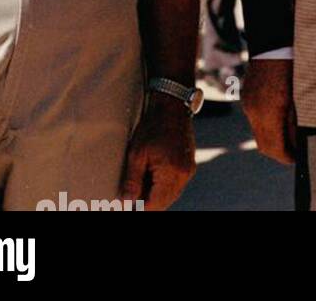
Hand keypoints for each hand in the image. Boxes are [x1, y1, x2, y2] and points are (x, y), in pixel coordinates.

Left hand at [120, 94, 195, 209]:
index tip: (127, 207)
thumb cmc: (153, 127)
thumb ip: (132, 181)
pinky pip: (176, 185)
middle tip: (131, 200)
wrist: (172, 106)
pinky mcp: (189, 164)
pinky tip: (151, 181)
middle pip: (165, 202)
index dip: (140, 209)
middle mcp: (184, 174)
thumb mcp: (137, 154)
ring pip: (171, 195)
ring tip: (138, 190)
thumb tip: (126, 204)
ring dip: (156, 196)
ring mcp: (189, 169)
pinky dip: (163, 187)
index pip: (155, 204)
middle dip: (148, 204)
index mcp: (172, 172)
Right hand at [242, 58, 297, 164]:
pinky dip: (266, 127)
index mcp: (269, 111)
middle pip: (264, 145)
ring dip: (273, 140)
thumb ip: (297, 121)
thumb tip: (298, 142)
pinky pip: (255, 121)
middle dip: (280, 153)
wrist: (273, 42)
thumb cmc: (294, 65)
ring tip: (290, 138)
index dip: (287, 157)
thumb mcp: (300, 95)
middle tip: (296, 153)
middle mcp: (254, 111)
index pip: (275, 148)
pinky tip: (280, 121)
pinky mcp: (247, 97)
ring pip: (258, 134)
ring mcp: (248, 104)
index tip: (299, 158)